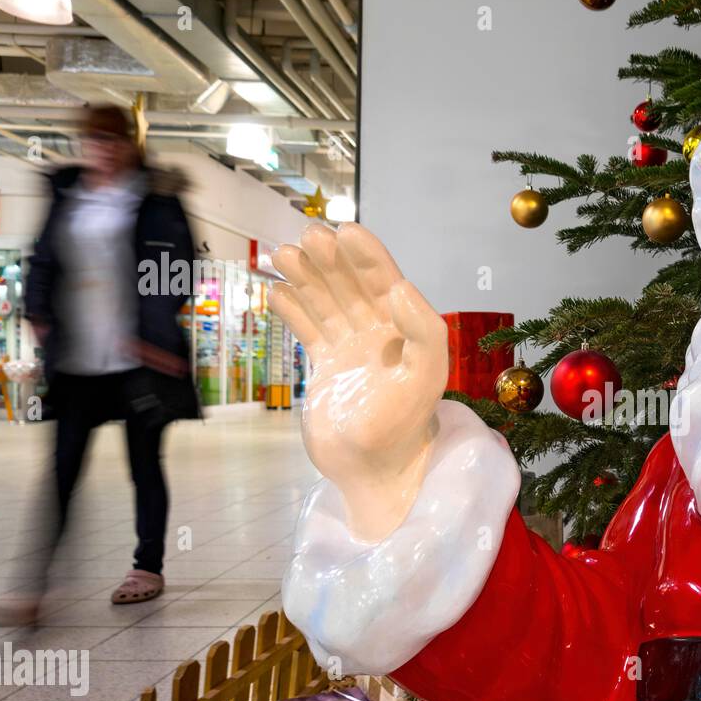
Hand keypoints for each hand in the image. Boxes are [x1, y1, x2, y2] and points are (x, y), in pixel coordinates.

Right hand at [270, 223, 447, 541]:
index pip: (384, 282)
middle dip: (330, 260)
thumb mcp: (425, 376)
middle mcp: (378, 335)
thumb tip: (399, 286)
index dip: (366, 255)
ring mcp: (350, 350)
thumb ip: (423, 331)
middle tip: (307, 237)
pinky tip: (275, 290)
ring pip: (325, 303)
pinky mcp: (326, 368)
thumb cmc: (404, 425)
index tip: (344, 229)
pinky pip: (307, 329)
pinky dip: (292, 310)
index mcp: (406, 332)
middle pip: (350, 286)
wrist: (374, 470)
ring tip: (282, 254)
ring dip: (305, 277)